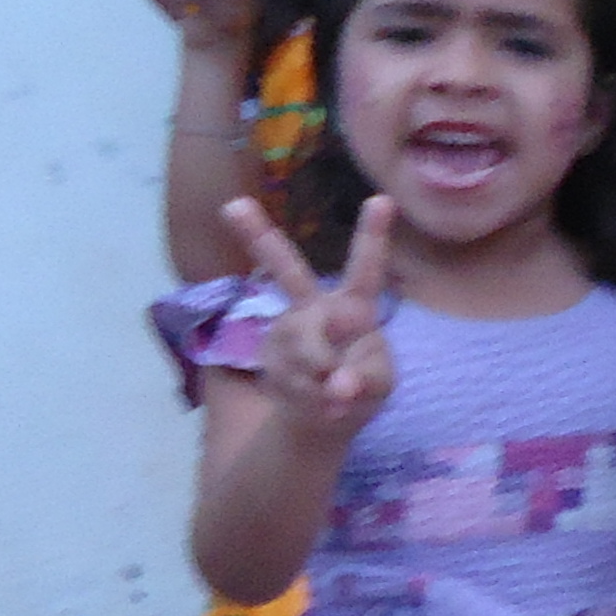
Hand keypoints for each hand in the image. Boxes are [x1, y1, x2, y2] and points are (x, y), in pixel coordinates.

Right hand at [228, 195, 397, 442]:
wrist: (321, 416)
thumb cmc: (359, 386)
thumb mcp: (379, 385)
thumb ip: (366, 381)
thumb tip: (338, 386)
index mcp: (353, 306)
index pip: (365, 268)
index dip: (373, 235)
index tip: (382, 199)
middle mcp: (314, 309)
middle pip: (288, 271)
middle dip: (258, 237)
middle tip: (233, 205)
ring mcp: (286, 331)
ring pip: (304, 348)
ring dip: (325, 378)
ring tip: (338, 395)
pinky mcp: (268, 357)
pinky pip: (294, 379)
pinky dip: (314, 399)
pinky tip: (322, 404)